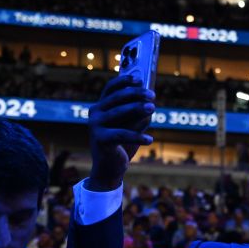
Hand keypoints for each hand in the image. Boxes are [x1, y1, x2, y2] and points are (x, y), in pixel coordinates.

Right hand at [87, 75, 155, 190]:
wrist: (109, 169)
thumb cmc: (122, 144)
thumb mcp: (132, 126)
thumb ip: (138, 114)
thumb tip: (150, 103)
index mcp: (101, 106)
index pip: (111, 88)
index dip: (125, 81)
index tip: (140, 78)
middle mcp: (95, 113)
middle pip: (117, 97)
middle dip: (136, 94)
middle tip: (152, 96)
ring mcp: (95, 126)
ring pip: (119, 112)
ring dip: (137, 109)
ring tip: (153, 109)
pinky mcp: (100, 139)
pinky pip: (121, 134)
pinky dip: (137, 136)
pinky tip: (149, 140)